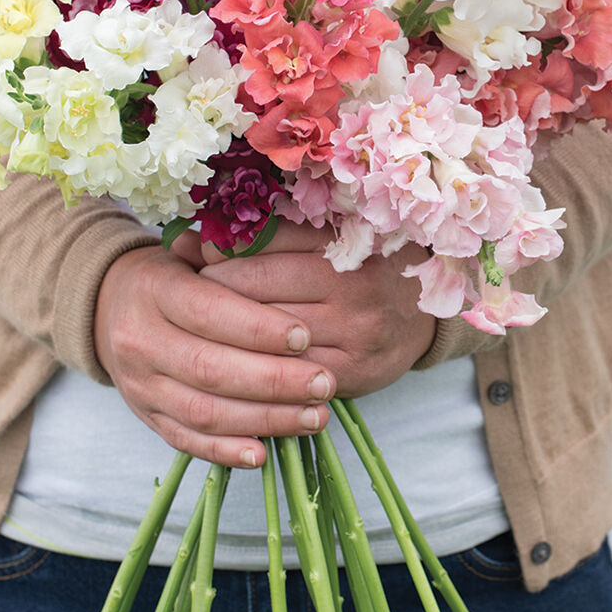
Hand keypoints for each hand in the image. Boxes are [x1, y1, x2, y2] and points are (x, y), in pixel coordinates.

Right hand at [93, 245, 334, 468]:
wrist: (113, 308)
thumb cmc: (177, 277)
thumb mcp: (196, 255)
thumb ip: (233, 258)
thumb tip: (273, 244)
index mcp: (154, 290)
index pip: (208, 311)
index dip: (259, 328)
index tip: (306, 336)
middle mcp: (141, 340)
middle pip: (210, 368)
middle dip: (274, 380)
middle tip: (324, 382)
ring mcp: (141, 385)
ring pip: (204, 412)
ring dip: (265, 419)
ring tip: (315, 416)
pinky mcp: (148, 417)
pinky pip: (187, 441)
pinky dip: (226, 452)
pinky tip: (264, 454)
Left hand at [172, 224, 437, 398]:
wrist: (424, 316)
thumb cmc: (364, 269)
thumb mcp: (325, 239)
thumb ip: (263, 237)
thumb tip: (187, 242)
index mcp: (344, 241)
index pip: (263, 240)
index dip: (221, 249)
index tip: (200, 255)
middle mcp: (352, 284)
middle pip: (257, 286)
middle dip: (212, 290)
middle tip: (189, 295)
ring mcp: (354, 332)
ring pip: (267, 334)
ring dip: (225, 333)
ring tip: (203, 328)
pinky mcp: (353, 373)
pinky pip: (287, 374)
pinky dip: (255, 367)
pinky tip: (234, 361)